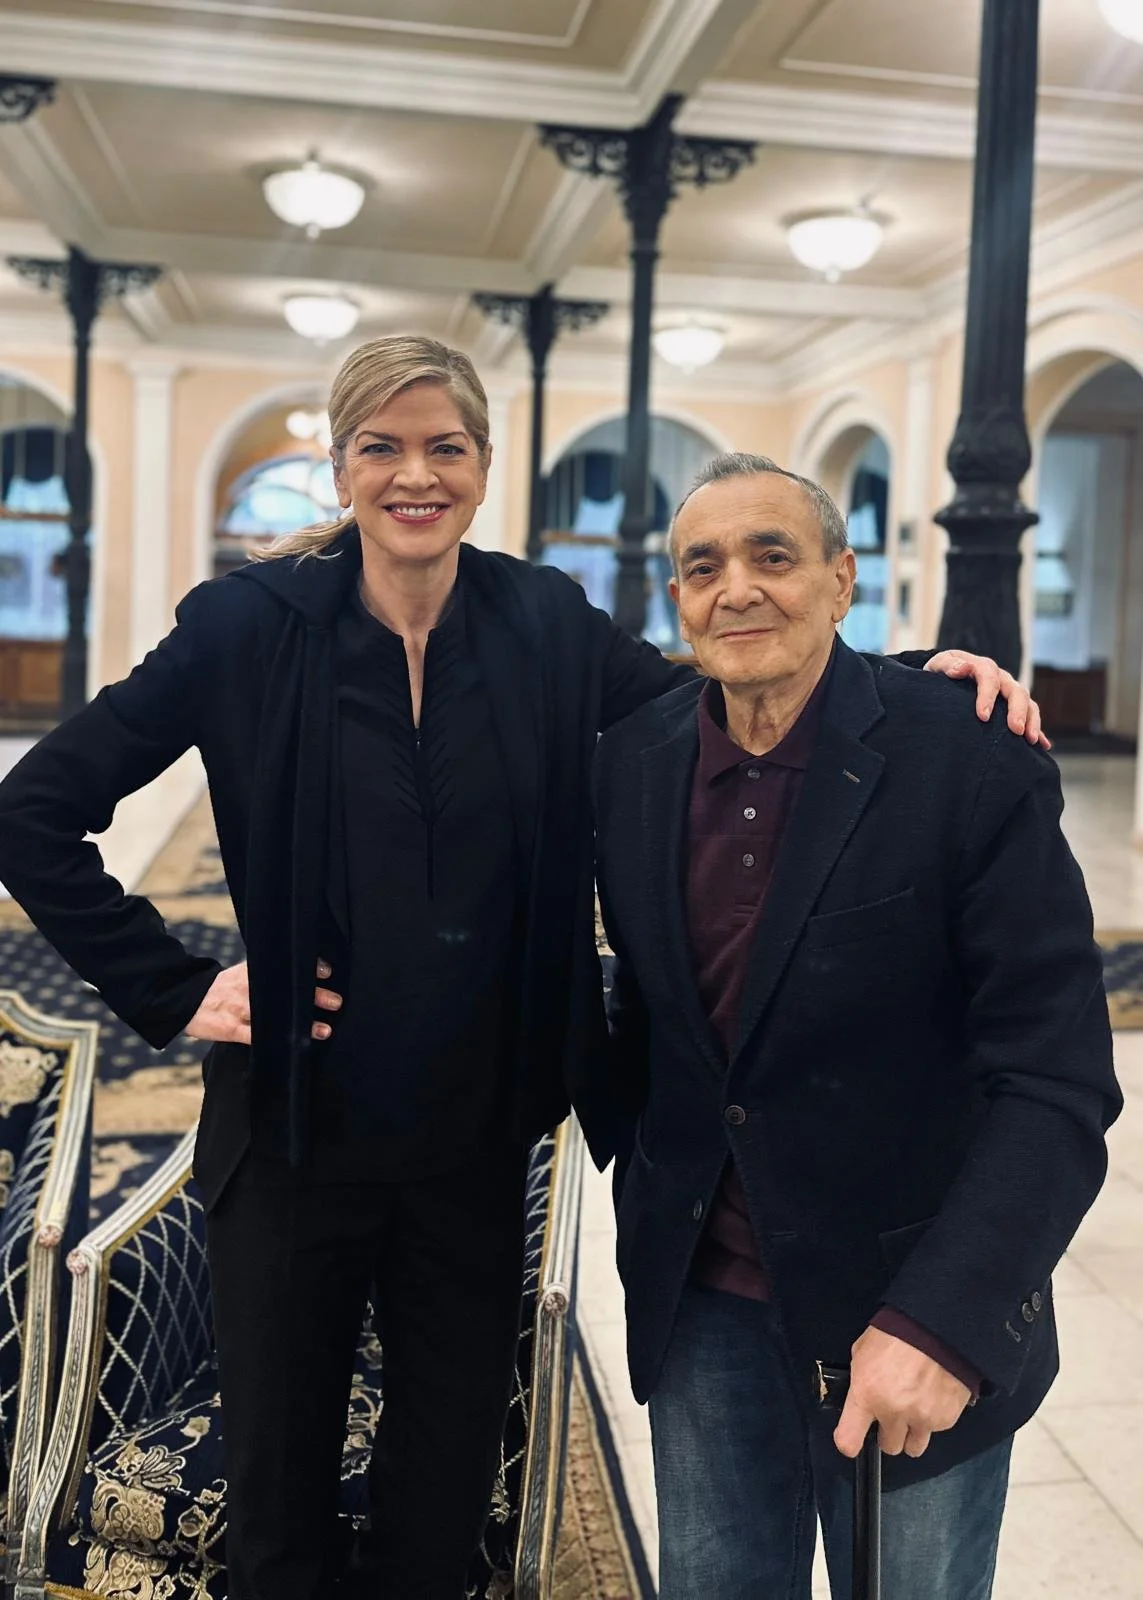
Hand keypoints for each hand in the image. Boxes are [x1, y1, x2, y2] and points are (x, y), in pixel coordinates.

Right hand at [185, 959, 341, 1046]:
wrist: (187, 1001)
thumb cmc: (220, 987)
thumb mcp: (242, 973)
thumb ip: (265, 973)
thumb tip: (297, 973)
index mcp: (253, 972)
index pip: (285, 967)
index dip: (307, 969)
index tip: (326, 973)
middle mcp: (250, 989)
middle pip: (287, 991)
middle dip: (314, 997)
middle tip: (336, 1002)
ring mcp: (242, 1010)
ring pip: (278, 1017)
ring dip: (303, 1024)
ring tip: (325, 1030)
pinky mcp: (233, 1029)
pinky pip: (257, 1037)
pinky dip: (277, 1042)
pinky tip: (295, 1047)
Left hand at [834, 1326, 971, 1460]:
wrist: (938, 1325)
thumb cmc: (895, 1332)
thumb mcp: (864, 1351)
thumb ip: (861, 1381)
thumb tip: (862, 1399)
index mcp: (866, 1394)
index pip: (848, 1441)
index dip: (849, 1442)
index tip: (853, 1437)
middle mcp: (893, 1413)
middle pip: (888, 1447)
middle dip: (889, 1432)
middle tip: (893, 1412)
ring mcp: (922, 1419)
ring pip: (914, 1447)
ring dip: (912, 1433)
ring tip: (915, 1410)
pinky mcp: (946, 1419)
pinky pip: (936, 1430)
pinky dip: (933, 1418)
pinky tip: (934, 1395)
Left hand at [925, 650, 1049, 749]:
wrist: (948, 676)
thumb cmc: (942, 672)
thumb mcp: (939, 664)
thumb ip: (949, 666)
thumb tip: (962, 669)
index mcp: (983, 667)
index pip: (989, 677)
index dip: (987, 696)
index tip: (983, 716)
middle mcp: (1001, 678)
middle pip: (1016, 691)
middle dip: (1017, 710)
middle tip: (1015, 730)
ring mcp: (1010, 692)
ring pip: (1028, 703)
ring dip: (1031, 720)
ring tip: (1030, 740)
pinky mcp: (1014, 706)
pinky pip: (1030, 716)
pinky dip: (1038, 729)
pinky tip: (1043, 745)